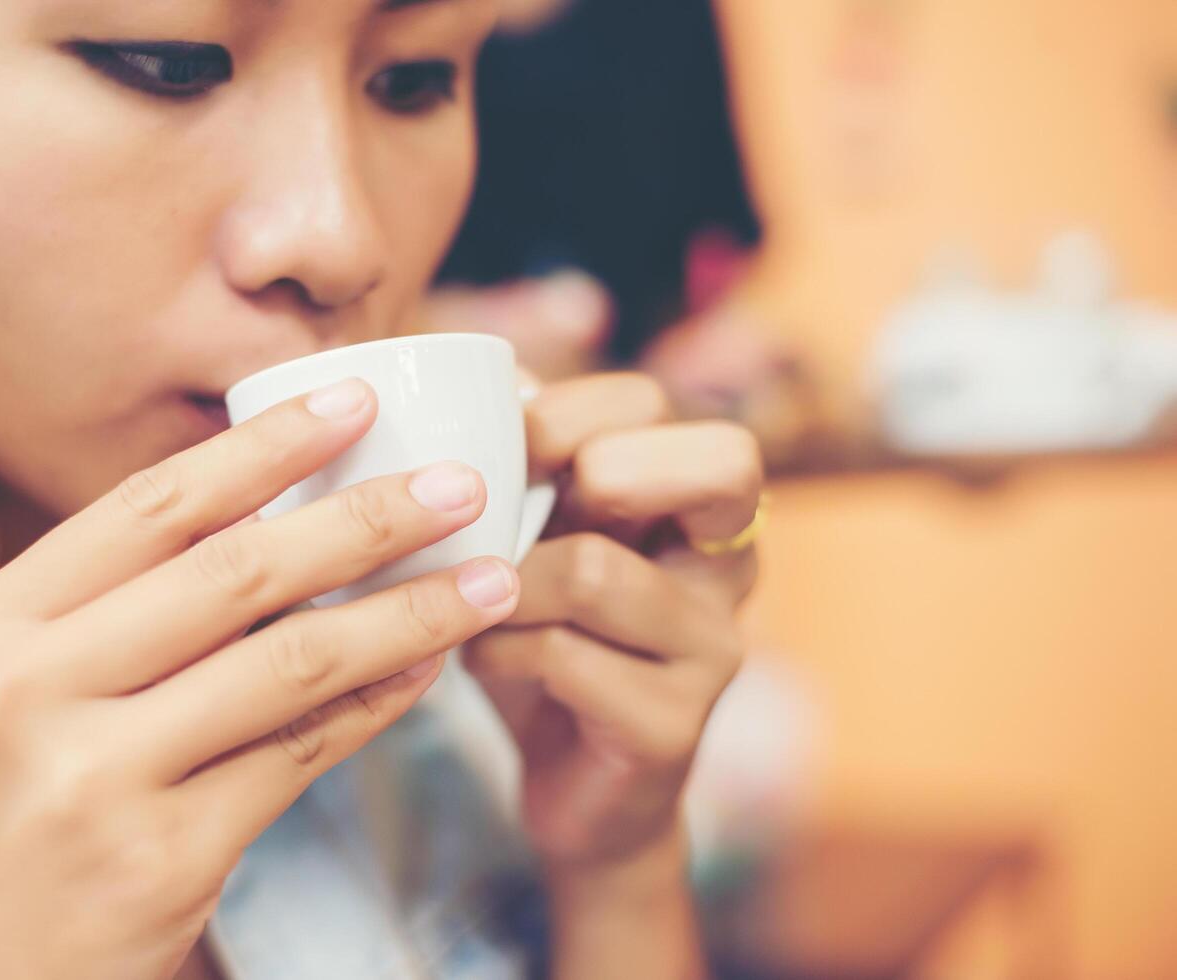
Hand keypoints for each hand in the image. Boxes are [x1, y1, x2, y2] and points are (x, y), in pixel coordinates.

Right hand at [0, 380, 521, 979]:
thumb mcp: (2, 706)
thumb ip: (105, 616)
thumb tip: (269, 522)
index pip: (150, 508)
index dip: (264, 444)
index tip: (352, 398)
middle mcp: (25, 693)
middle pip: (238, 571)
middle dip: (370, 517)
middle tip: (462, 483)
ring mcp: (92, 780)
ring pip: (292, 661)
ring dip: (409, 612)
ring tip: (493, 578)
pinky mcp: (162, 860)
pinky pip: (302, 755)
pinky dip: (380, 704)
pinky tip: (432, 668)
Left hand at [464, 373, 760, 867]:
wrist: (577, 791)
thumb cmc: (549, 639)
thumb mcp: (537, 539)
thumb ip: (531, 463)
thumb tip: (502, 376)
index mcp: (694, 503)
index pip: (657, 406)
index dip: (566, 411)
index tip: (502, 450)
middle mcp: (728, 566)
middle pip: (723, 462)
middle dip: (601, 469)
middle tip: (527, 513)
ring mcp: (713, 648)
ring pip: (596, 571)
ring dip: (506, 585)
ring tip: (476, 606)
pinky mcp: (674, 725)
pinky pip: (562, 658)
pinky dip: (496, 653)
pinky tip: (482, 663)